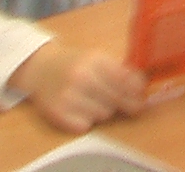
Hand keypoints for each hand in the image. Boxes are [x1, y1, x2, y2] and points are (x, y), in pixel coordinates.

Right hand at [7, 42, 146, 133]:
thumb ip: (121, 71)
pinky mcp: (57, 113)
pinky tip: (81, 109)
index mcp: (94, 60)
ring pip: (103, 114)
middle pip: (116, 100)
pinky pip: (86, 126)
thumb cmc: (75, 63)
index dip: (136, 92)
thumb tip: (142, 86)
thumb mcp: (98, 58)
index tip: (143, 99)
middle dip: (124, 104)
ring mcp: (68, 96)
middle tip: (131, 107)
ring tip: (94, 100)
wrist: (41, 68)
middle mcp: (81, 77)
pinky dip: (87, 120)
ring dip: (104, 111)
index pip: (124, 80)